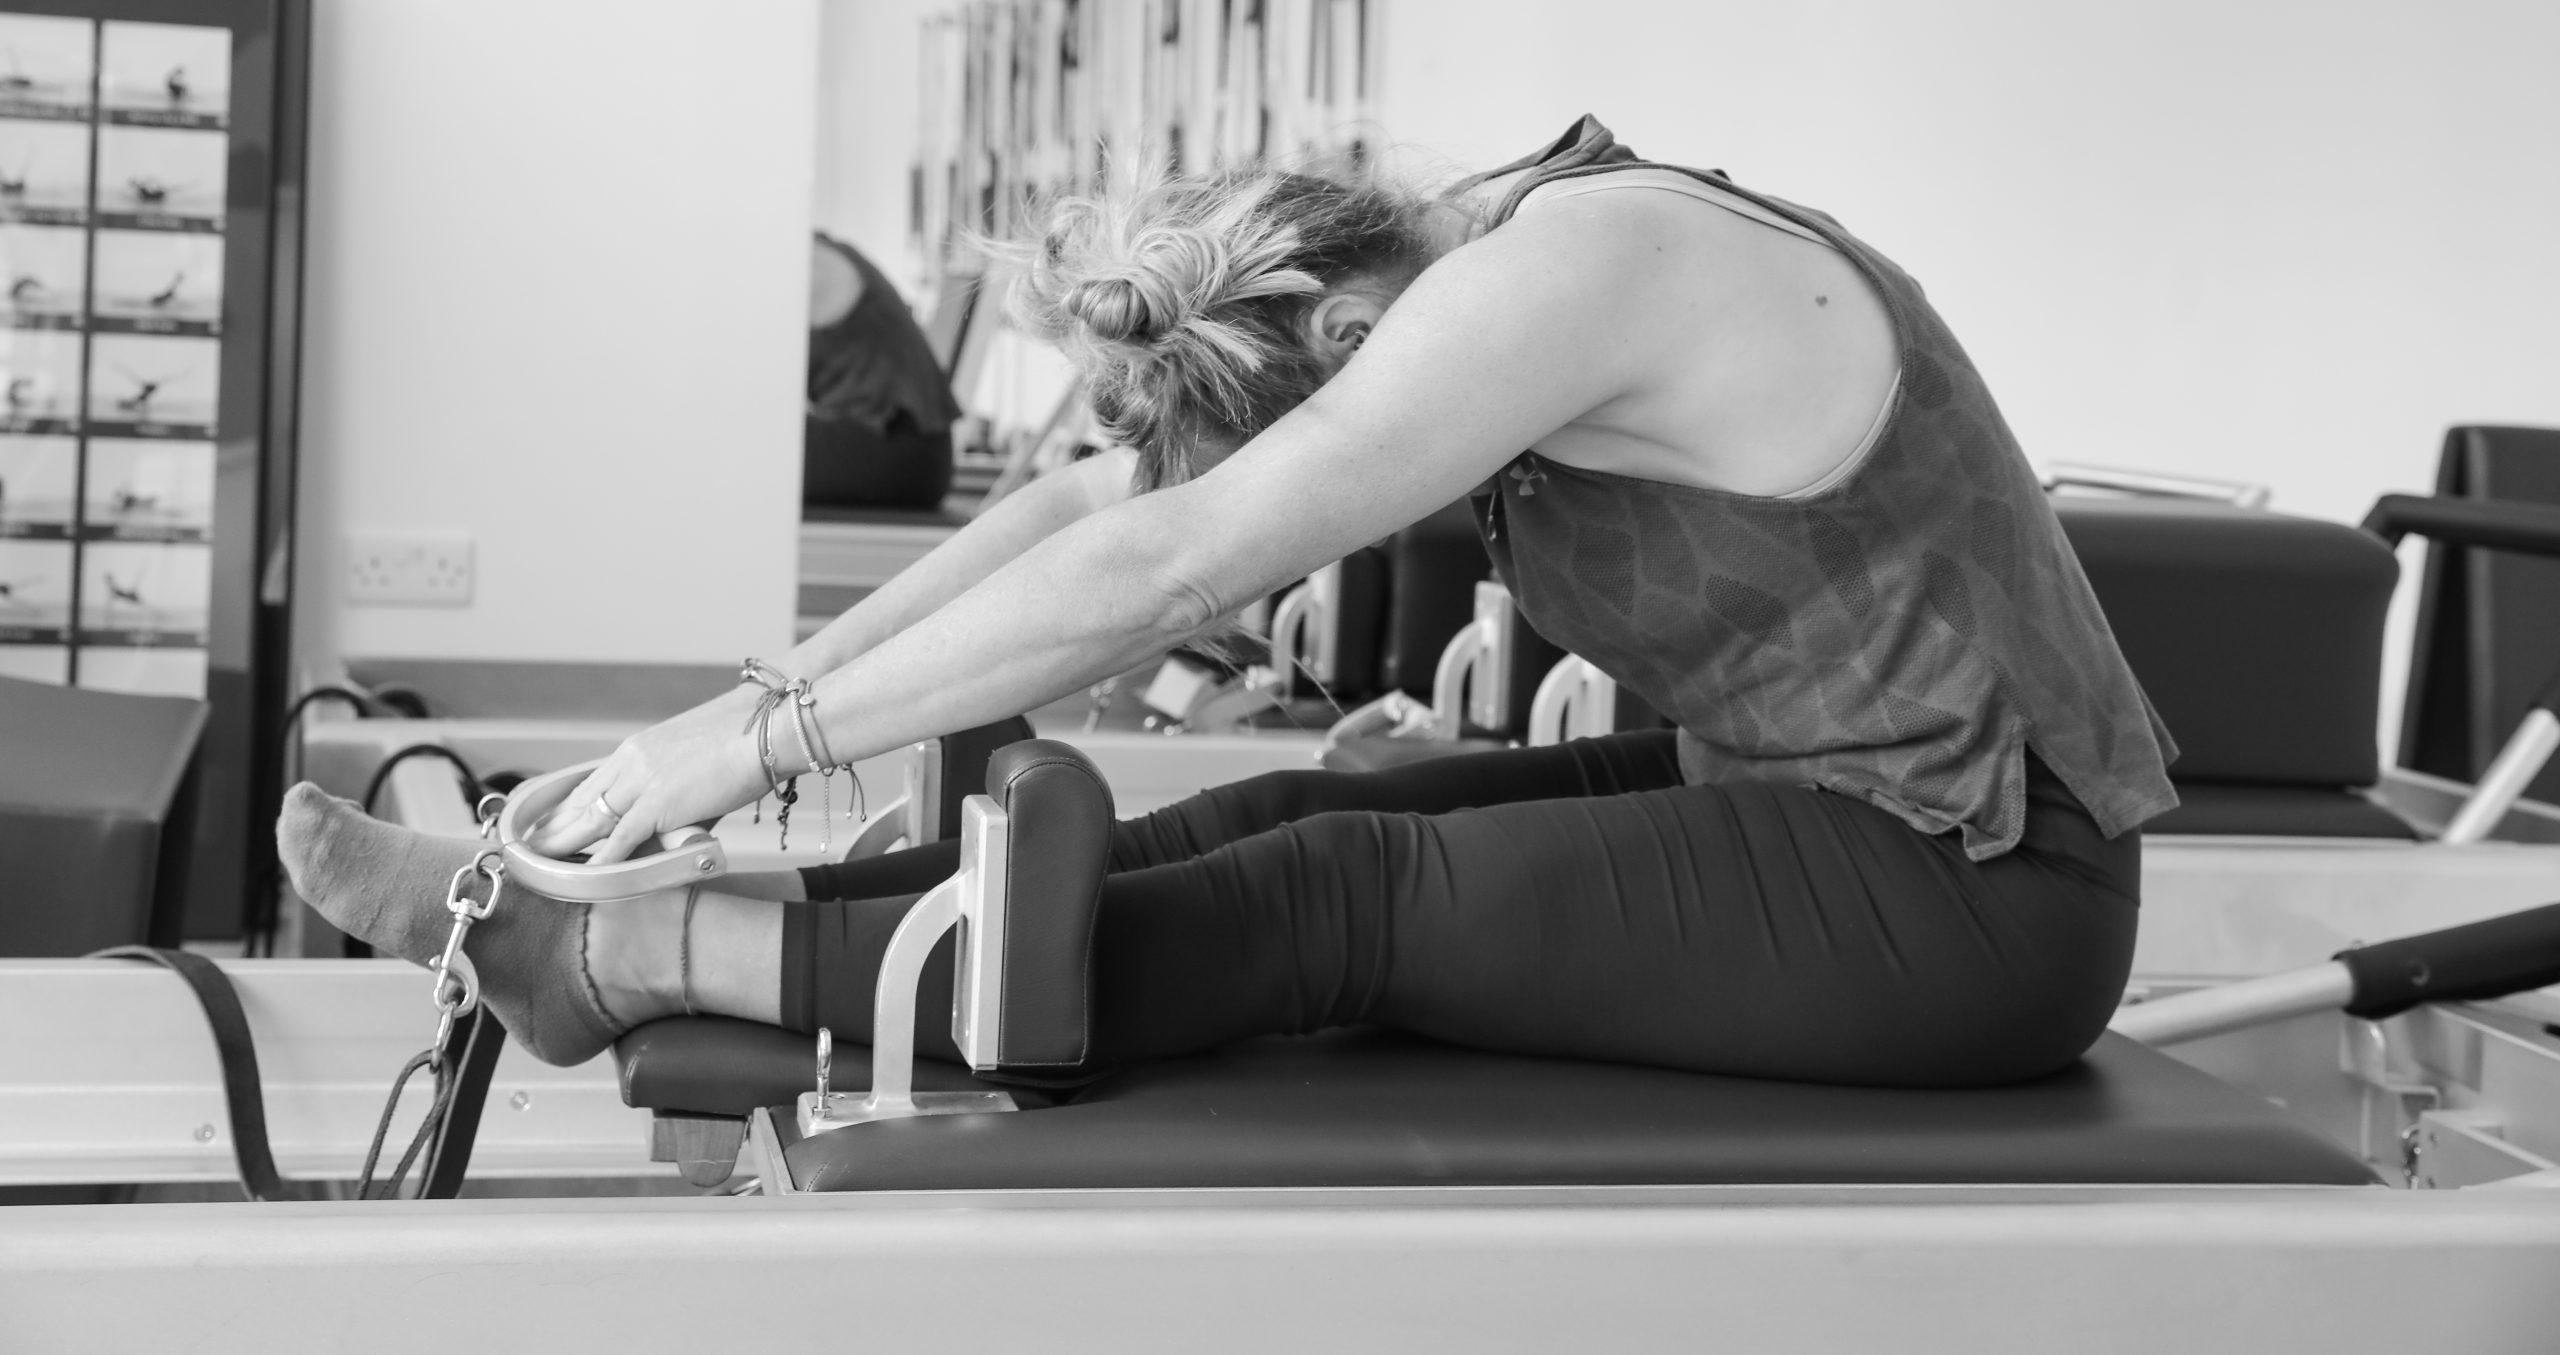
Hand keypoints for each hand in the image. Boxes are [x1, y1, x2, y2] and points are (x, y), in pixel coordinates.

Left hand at [525, 684, 774, 863]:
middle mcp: (632, 760)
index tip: (550, 822)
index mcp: (639, 747)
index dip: (566, 807)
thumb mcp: (698, 757)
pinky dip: (599, 860)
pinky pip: (620, 839)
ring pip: (590, 821)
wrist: (770, 726)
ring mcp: (642, 781)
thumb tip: (677, 823)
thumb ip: (679, 791)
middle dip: (554, 828)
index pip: (590, 782)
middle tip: (529, 848)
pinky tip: (581, 875)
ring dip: (562, 846)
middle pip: (581, 802)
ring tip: (539, 864)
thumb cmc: (749, 737)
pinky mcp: (659, 803)